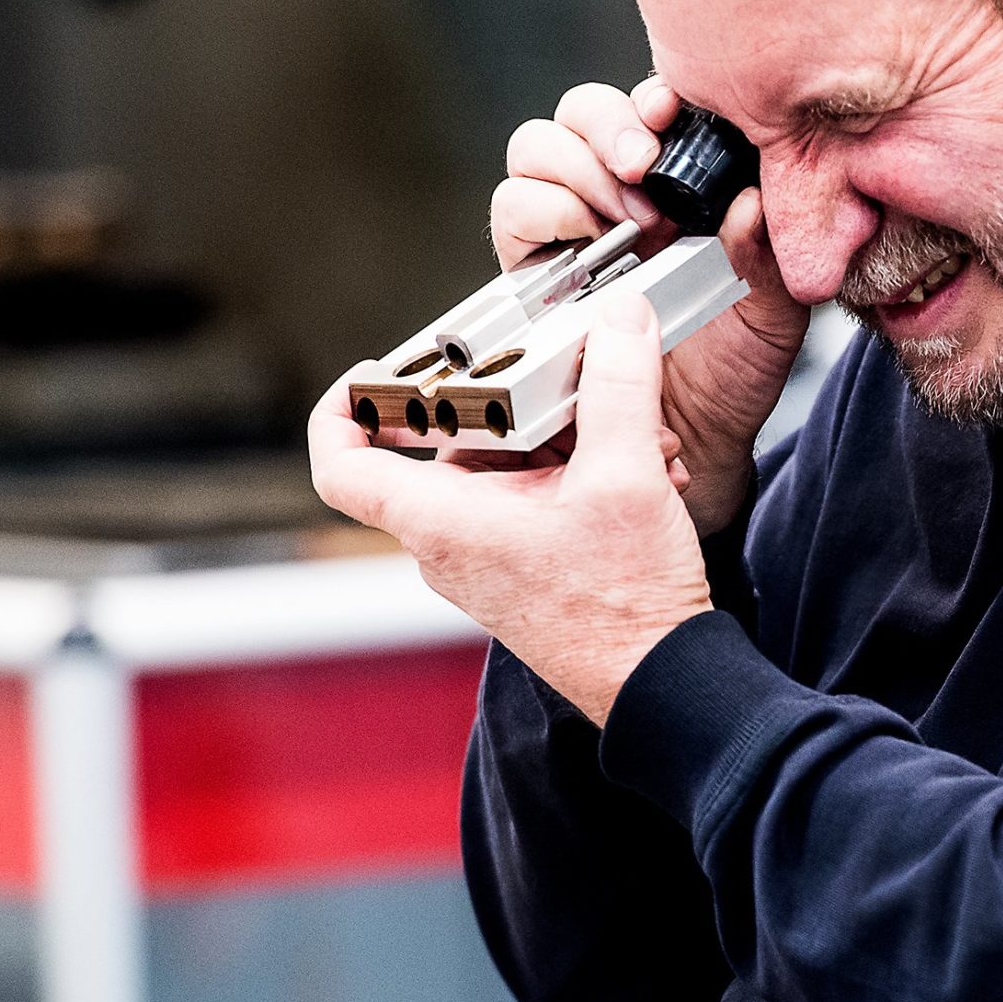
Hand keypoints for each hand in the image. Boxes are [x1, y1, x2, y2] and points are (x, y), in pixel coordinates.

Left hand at [309, 293, 710, 724]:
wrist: (660, 680)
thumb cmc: (625, 606)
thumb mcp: (626, 475)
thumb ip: (619, 386)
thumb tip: (618, 321)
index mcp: (443, 521)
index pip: (341, 464)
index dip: (343, 406)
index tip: (373, 370)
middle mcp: (451, 542)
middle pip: (450, 441)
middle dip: (519, 399)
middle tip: (570, 372)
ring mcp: (487, 556)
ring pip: (505, 463)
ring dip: (570, 433)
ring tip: (637, 430)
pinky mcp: (523, 565)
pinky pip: (532, 494)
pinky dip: (579, 468)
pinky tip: (646, 465)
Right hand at [494, 77, 807, 533]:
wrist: (694, 440)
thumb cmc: (737, 367)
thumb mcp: (775, 311)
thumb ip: (764, 253)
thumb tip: (749, 201)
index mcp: (678, 181)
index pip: (645, 106)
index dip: (647, 99)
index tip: (668, 113)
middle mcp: (617, 192)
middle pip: (577, 112)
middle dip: (605, 127)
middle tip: (641, 170)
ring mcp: (570, 228)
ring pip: (535, 151)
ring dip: (574, 170)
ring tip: (619, 219)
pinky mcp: (533, 270)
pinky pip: (510, 211)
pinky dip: (541, 213)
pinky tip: (586, 246)